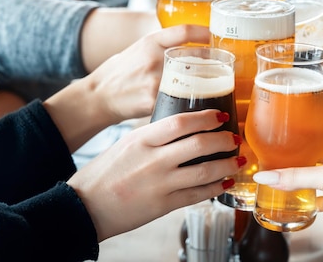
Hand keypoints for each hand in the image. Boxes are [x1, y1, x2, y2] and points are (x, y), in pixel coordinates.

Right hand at [44, 24, 210, 150]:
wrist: (97, 97)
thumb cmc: (120, 73)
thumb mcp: (139, 50)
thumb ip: (162, 46)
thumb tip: (192, 44)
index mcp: (149, 42)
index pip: (184, 30)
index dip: (204, 32)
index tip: (215, 36)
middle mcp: (153, 58)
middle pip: (195, 58)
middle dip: (213, 64)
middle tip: (224, 68)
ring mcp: (154, 80)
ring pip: (192, 82)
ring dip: (208, 87)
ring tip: (219, 89)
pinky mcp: (153, 101)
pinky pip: (180, 102)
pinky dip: (192, 105)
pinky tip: (201, 108)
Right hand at [67, 109, 242, 240]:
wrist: (84, 206)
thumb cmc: (105, 173)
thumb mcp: (127, 144)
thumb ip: (154, 137)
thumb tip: (183, 128)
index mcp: (142, 139)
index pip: (181, 122)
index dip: (206, 117)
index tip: (221, 115)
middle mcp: (154, 160)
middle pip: (199, 144)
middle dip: (224, 139)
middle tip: (234, 137)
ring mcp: (160, 184)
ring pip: (205, 171)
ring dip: (227, 164)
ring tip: (237, 160)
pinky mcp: (164, 206)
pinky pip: (197, 195)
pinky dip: (215, 187)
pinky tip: (224, 182)